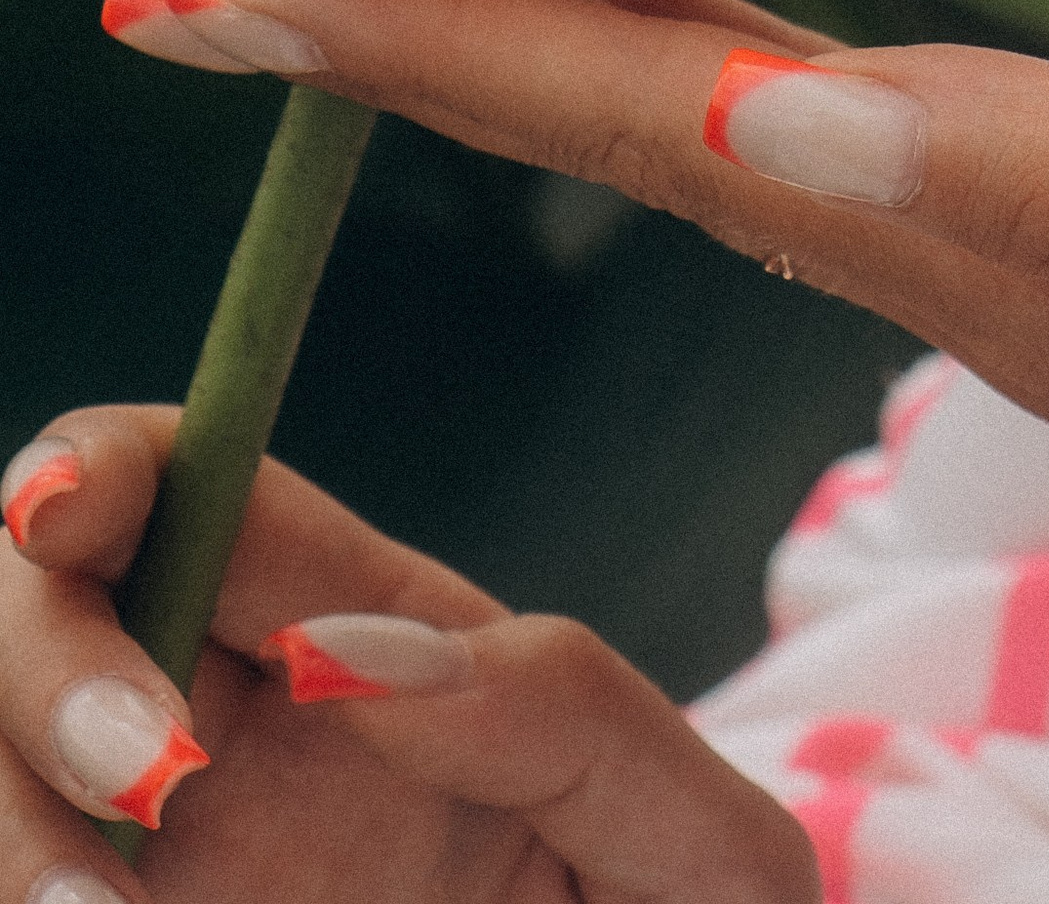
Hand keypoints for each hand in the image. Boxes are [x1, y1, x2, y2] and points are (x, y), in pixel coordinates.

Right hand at [0, 406, 814, 901]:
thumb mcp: (702, 854)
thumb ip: (570, 719)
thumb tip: (348, 651)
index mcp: (374, 645)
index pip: (200, 488)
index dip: (100, 464)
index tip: (58, 504)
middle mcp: (240, 738)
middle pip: (48, 611)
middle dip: (46, 670)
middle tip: (154, 788)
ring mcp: (173, 865)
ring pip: (5, 777)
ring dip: (16, 827)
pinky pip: (25, 890)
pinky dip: (27, 891)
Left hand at [116, 0, 1048, 903]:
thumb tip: (763, 126)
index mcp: (987, 246)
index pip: (632, 128)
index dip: (413, 48)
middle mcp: (975, 262)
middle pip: (624, 135)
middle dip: (414, 46)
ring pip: (728, 141)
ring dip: (546, 59)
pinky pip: (858, 148)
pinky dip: (730, 78)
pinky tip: (719, 57)